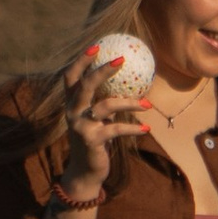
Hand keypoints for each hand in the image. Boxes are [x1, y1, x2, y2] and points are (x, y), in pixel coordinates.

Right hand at [44, 62, 147, 212]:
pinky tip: (146, 128)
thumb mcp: (96, 119)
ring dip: (128, 103)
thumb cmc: (95, 140)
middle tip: (122, 59)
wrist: (85, 172)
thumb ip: (103, 102)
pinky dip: (132, 128)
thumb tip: (127, 82)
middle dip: (102, 70)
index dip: (81, 60)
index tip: (97, 46)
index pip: (71, 76)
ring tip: (146, 104)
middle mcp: (72, 112)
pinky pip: (115, 130)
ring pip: (105, 106)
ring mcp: (80, 127)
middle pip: (85, 85)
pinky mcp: (91, 141)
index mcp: (72, 104)